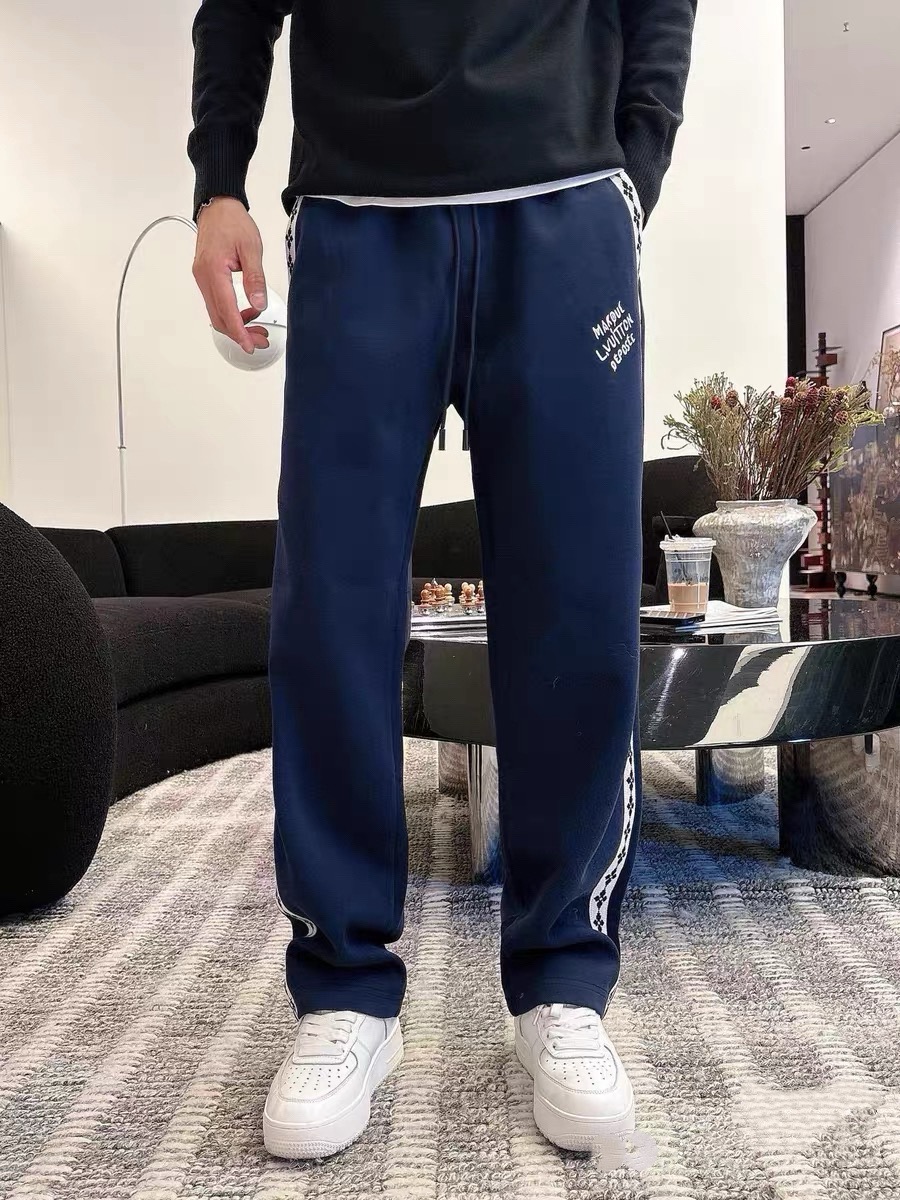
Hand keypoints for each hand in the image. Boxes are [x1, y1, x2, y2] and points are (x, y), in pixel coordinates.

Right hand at [192, 198, 270, 354]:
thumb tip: (258, 304)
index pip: (226, 311)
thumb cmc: (232, 222)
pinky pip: (216, 303)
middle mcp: (203, 278)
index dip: (239, 332)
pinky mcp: (205, 278)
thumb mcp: (251, 248)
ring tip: (258, 328)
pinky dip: (232, 312)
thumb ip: (255, 278)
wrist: (218, 206)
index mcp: (213, 271)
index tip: (250, 345)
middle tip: (260, 340)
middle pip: (219, 318)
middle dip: (240, 334)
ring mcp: (202, 279)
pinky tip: (249, 311)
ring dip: (236, 325)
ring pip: (217, 313)